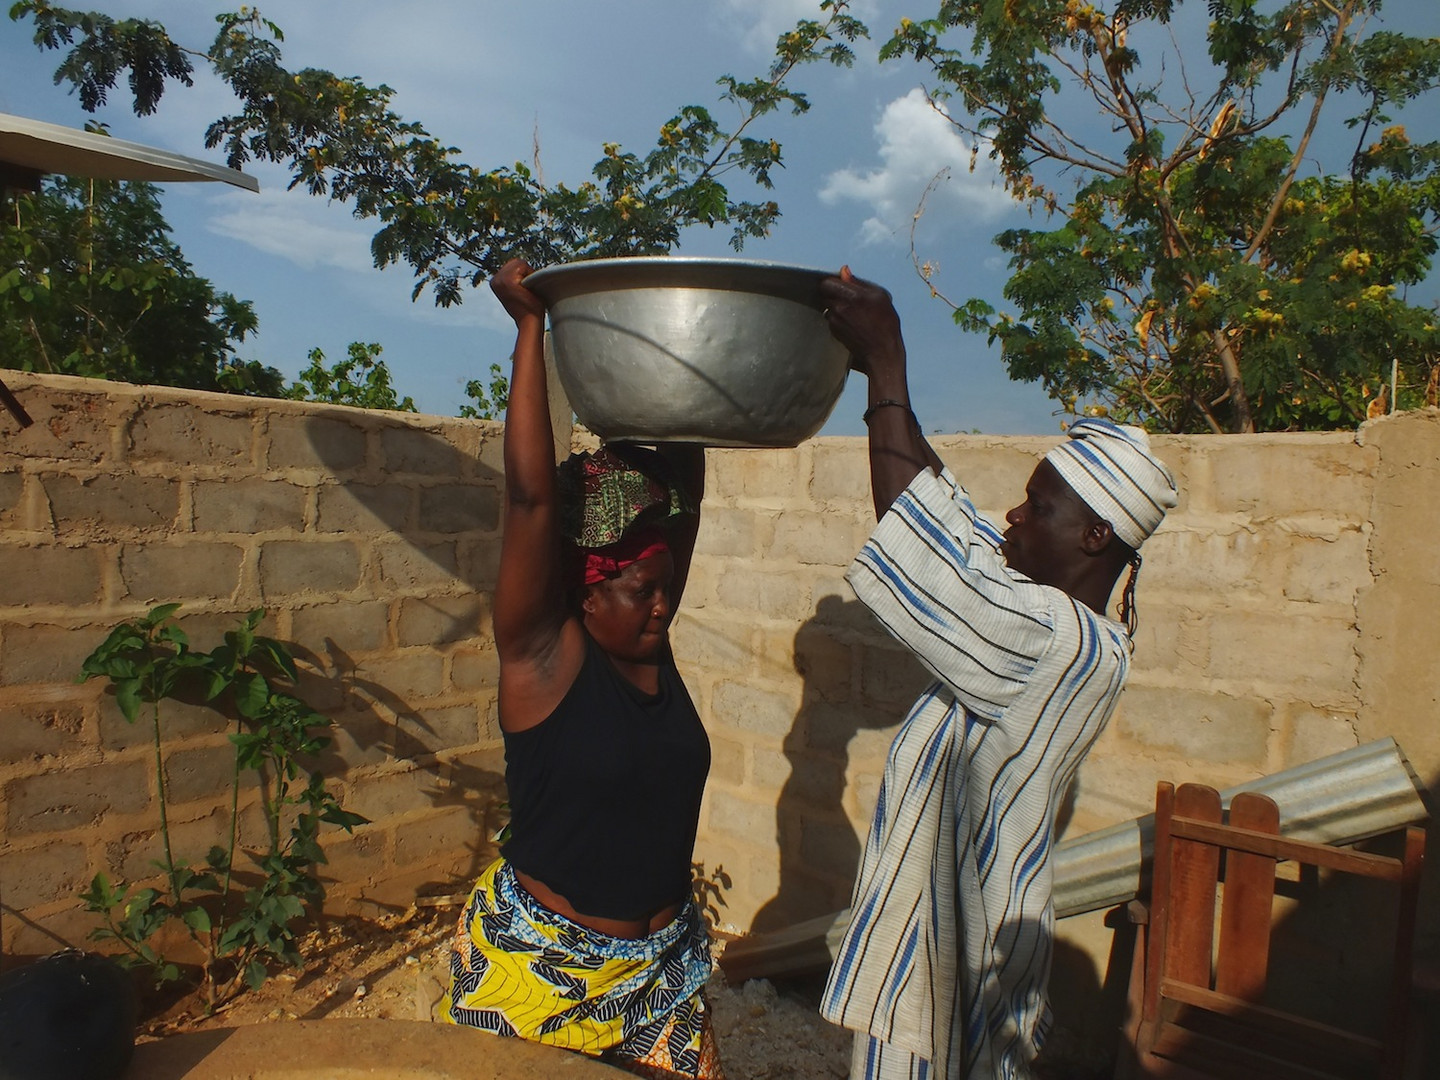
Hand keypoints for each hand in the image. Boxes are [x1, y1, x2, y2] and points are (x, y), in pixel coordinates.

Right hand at [490, 258, 545, 324]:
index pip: (513, 265)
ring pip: (520, 263)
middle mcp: (495, 279)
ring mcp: (500, 279)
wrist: (529, 321)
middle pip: (516, 262)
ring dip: (529, 274)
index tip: (524, 290)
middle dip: (526, 273)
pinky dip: (531, 275)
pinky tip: (528, 289)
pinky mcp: (508, 279)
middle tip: (528, 291)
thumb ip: (516, 281)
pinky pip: (524, 266)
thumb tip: (523, 274)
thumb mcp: (517, 293)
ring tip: (528, 291)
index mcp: (495, 282)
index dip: (524, 274)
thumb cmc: (528, 309)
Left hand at [819, 266, 905, 380]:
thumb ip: (858, 282)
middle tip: (848, 298)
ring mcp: (835, 321)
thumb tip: (844, 271)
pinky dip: (838, 318)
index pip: (827, 282)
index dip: (833, 282)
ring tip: (852, 312)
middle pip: (825, 294)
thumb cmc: (886, 324)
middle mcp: (839, 308)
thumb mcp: (880, 296)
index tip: (840, 284)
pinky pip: (831, 319)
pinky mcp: (834, 332)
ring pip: (828, 307)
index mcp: (851, 295)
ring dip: (836, 306)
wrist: (882, 352)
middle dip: (834, 293)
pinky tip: (851, 323)